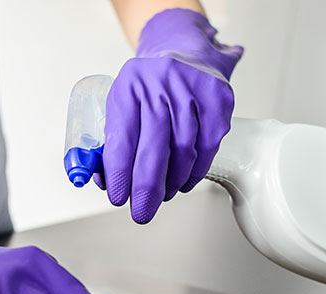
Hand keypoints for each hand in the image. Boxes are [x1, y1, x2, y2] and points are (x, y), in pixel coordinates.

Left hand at [95, 8, 242, 223]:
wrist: (184, 51)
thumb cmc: (148, 86)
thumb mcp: (121, 103)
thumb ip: (110, 141)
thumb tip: (107, 181)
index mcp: (129, 85)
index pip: (122, 138)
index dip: (120, 174)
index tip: (117, 197)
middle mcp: (160, 84)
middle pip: (154, 148)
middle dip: (146, 188)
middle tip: (141, 212)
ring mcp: (192, 90)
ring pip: (183, 151)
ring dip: (171, 182)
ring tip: (161, 194)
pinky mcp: (218, 99)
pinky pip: (207, 147)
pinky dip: (194, 172)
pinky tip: (182, 181)